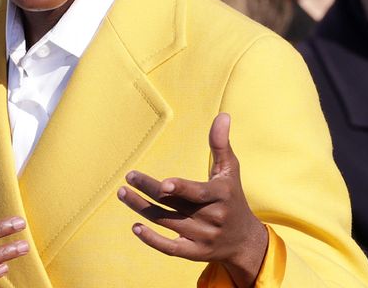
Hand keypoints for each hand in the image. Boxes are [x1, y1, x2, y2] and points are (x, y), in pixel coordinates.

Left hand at [117, 113, 267, 286]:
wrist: (244, 240)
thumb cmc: (233, 197)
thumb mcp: (230, 171)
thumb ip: (221, 144)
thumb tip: (222, 115)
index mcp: (221, 196)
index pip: (198, 193)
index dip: (181, 189)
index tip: (163, 183)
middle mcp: (211, 218)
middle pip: (174, 205)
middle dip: (150, 191)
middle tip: (129, 177)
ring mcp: (202, 237)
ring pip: (166, 222)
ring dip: (142, 209)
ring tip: (123, 193)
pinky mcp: (194, 252)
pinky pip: (170, 248)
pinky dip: (152, 240)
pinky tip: (136, 226)